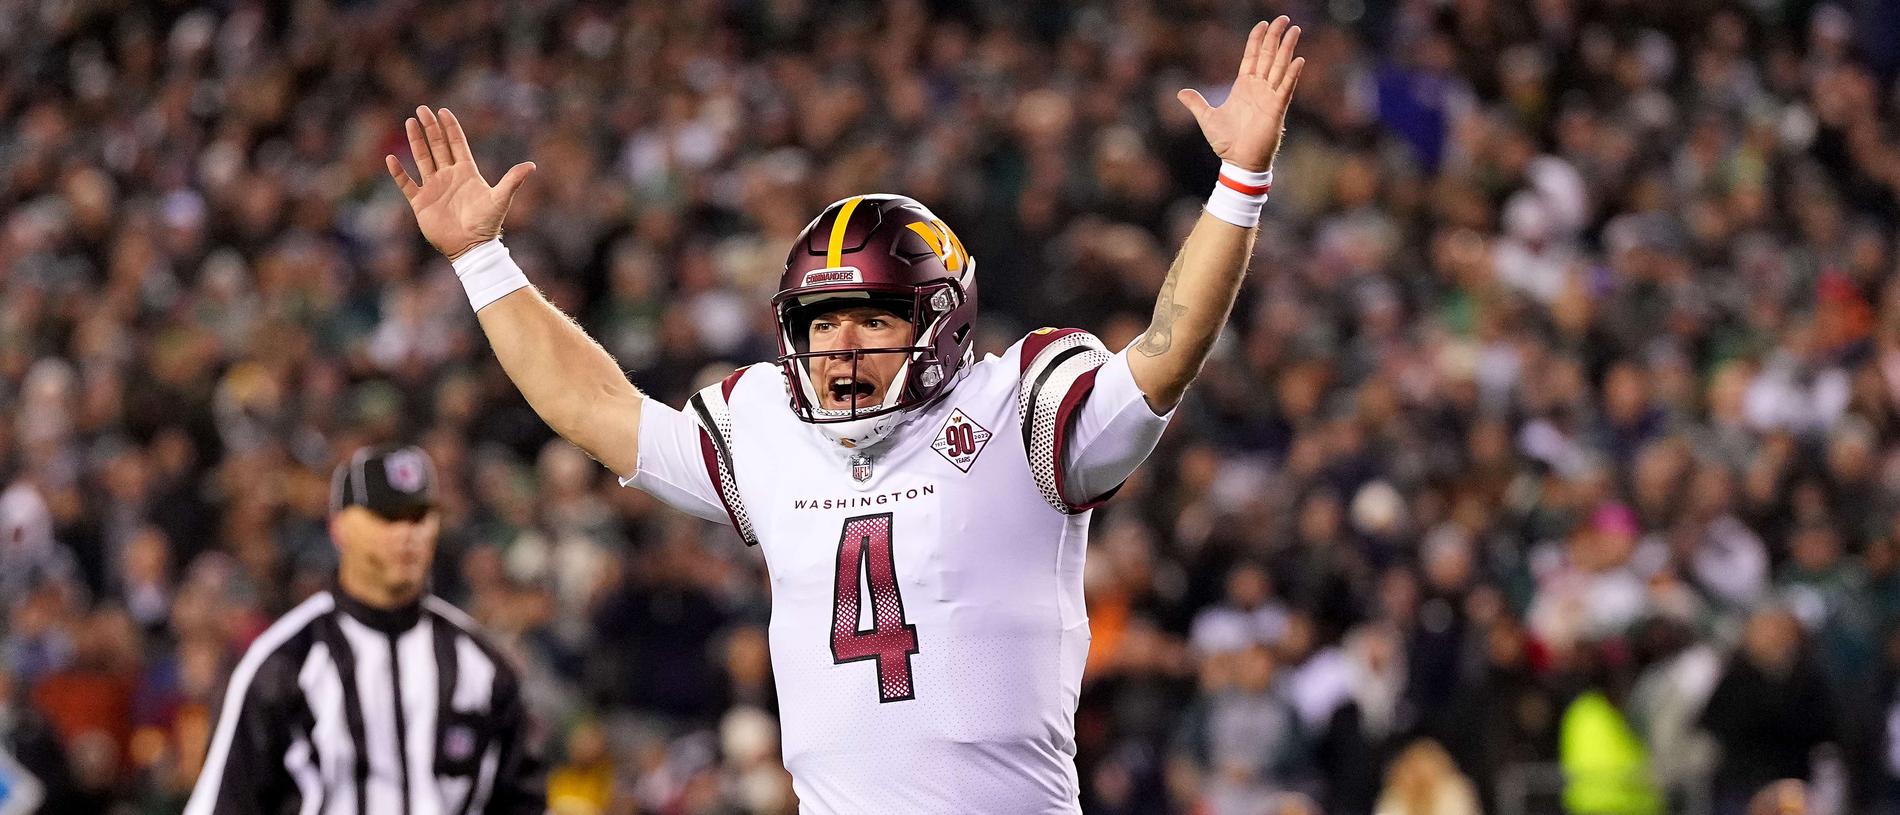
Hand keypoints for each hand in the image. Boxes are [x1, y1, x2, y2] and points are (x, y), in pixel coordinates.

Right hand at [385, 106, 535, 260]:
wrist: (471, 247)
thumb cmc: (487, 224)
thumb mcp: (500, 199)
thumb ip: (512, 181)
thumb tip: (532, 165)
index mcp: (466, 172)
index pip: (457, 144)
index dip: (450, 127)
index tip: (443, 111)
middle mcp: (448, 176)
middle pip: (438, 146)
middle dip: (430, 128)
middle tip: (422, 109)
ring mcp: (433, 187)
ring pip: (422, 159)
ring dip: (415, 141)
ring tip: (409, 122)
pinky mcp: (421, 202)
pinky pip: (406, 183)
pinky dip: (398, 172)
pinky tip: (391, 159)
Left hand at [1177, 17, 1305, 172]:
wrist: (1238, 162)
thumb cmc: (1226, 142)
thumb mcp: (1207, 118)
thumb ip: (1196, 103)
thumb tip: (1180, 93)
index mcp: (1243, 87)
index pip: (1252, 56)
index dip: (1257, 40)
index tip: (1262, 24)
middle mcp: (1259, 88)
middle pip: (1268, 56)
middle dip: (1275, 36)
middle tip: (1283, 19)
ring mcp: (1269, 96)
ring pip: (1280, 66)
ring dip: (1287, 48)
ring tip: (1294, 30)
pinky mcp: (1277, 108)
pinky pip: (1286, 87)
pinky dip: (1292, 73)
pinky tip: (1298, 59)